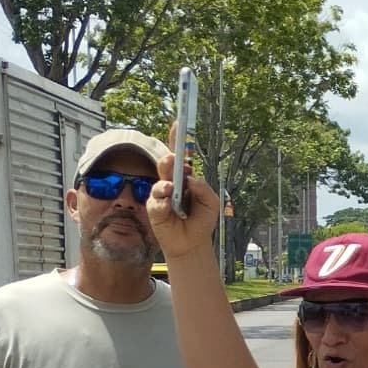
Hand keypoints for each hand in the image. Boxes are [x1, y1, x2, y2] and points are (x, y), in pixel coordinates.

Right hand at [146, 142, 222, 263]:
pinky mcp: (155, 210)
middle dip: (168, 161)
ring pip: (160, 183)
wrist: (193, 243)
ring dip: (165, 184)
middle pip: (166, 165)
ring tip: (170, 189)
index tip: (177, 123)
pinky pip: (157, 203)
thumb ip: (204, 188)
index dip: (177, 139)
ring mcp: (161, 196)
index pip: (180, 156)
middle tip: (171, 159)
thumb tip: (190, 179)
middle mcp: (171, 183)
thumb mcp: (212, 202)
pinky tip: (168, 206)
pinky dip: (163, 203)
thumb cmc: (201, 219)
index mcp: (185, 178)